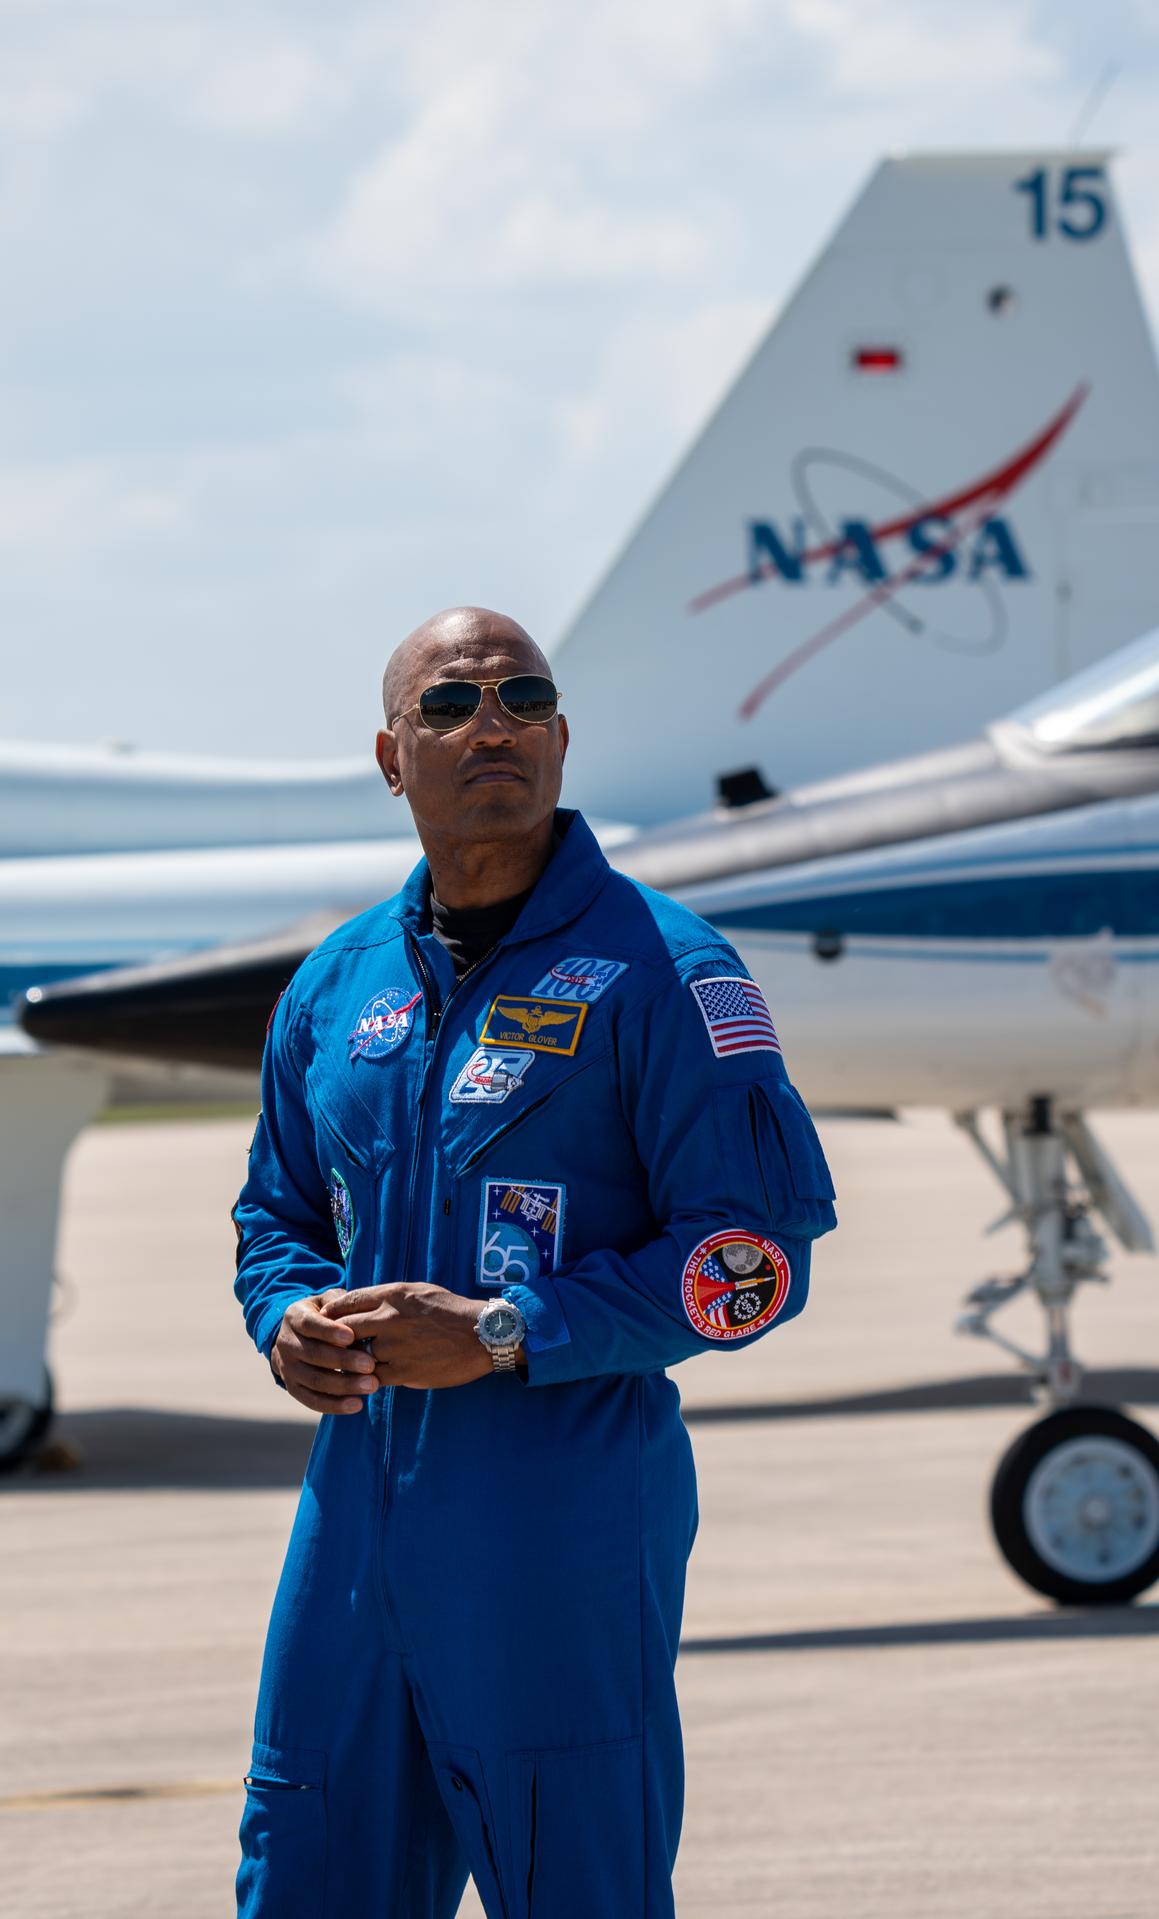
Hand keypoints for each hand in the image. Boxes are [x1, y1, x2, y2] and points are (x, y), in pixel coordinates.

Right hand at [271, 1290, 380, 1413]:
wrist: (296, 1336)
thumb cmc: (323, 1315)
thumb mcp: (327, 1301)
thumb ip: (339, 1302)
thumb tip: (354, 1311)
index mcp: (294, 1318)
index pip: (309, 1324)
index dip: (329, 1331)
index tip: (351, 1336)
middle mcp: (286, 1344)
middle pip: (314, 1355)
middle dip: (343, 1361)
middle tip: (370, 1365)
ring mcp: (287, 1368)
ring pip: (315, 1380)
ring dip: (344, 1385)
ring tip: (371, 1385)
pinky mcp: (292, 1388)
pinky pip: (312, 1401)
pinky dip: (334, 1405)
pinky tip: (357, 1404)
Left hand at [321, 1282, 491, 1388]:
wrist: (483, 1334)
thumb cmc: (451, 1310)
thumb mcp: (418, 1291)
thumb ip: (389, 1297)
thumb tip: (362, 1304)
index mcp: (393, 1295)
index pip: (348, 1300)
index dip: (333, 1312)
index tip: (327, 1320)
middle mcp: (390, 1318)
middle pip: (345, 1329)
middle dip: (336, 1339)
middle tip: (333, 1346)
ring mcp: (396, 1346)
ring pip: (357, 1356)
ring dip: (354, 1361)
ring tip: (352, 1364)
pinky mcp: (404, 1371)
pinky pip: (374, 1377)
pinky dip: (369, 1377)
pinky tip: (371, 1378)